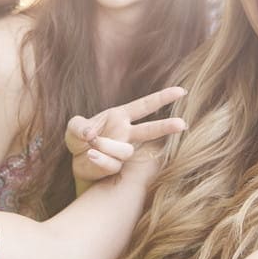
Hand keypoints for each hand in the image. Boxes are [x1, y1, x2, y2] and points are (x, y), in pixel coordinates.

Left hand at [66, 86, 186, 185]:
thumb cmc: (79, 138)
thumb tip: (90, 134)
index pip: (144, 106)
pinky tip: (90, 155)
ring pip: (125, 151)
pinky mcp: (115, 166)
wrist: (76, 160)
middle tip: (183, 124)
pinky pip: (111, 163)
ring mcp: (122, 151)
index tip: (181, 92)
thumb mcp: (75, 127)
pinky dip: (99, 159)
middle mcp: (126, 133)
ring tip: (92, 143)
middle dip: (166, 126)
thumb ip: (79, 126)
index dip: (162, 98)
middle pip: (149, 129)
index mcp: (120, 116)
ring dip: (107, 146)